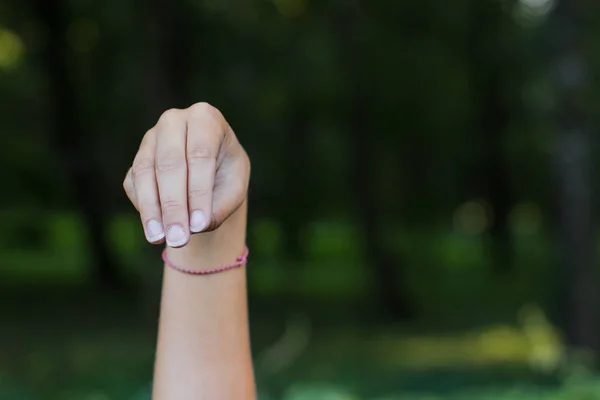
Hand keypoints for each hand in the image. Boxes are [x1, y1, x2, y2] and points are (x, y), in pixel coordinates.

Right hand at [123, 102, 249, 247]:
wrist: (210, 171)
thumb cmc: (226, 175)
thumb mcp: (235, 188)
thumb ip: (220, 205)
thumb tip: (195, 226)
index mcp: (205, 118)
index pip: (200, 154)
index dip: (199, 191)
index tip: (200, 225)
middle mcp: (174, 121)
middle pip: (170, 163)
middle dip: (174, 205)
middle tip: (179, 238)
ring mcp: (150, 138)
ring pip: (146, 173)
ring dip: (152, 209)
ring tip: (160, 239)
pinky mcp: (136, 160)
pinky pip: (134, 184)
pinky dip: (144, 207)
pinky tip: (155, 230)